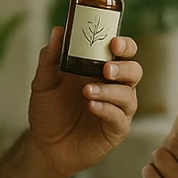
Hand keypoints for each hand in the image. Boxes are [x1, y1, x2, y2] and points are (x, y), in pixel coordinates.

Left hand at [26, 27, 140, 177]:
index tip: (114, 43)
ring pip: (129, 95)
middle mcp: (113, 87)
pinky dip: (108, 110)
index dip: (124, 44)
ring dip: (110, 91)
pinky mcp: (116, 130)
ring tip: (87, 92)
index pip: (122, 51)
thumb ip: (50, 58)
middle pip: (134, 70)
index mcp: (99, 69)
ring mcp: (117, 109)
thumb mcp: (43, 83)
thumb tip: (58, 31)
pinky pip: (120, 118)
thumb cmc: (48, 112)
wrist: (45, 146)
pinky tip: (92, 106)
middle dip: (123, 67)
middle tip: (106, 69)